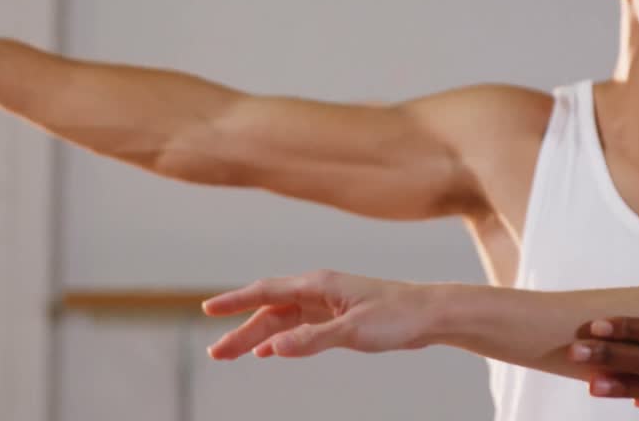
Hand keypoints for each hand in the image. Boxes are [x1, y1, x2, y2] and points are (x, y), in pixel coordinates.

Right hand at [203, 270, 437, 359]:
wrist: (429, 315)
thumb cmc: (397, 316)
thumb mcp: (353, 331)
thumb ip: (312, 339)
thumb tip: (274, 348)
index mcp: (318, 285)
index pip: (266, 291)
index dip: (236, 301)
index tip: (209, 309)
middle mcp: (318, 291)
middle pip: (269, 310)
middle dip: (241, 330)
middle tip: (216, 353)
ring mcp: (327, 304)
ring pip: (282, 320)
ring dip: (258, 337)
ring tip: (232, 354)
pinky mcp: (337, 317)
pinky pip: (299, 327)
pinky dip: (281, 339)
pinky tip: (271, 352)